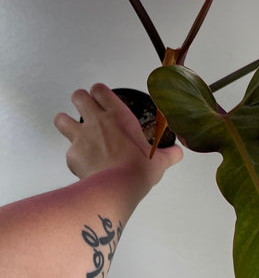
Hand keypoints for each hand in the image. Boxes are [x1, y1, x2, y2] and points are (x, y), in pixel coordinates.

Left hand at [54, 83, 182, 193]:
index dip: (99, 93)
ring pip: (61, 119)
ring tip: (71, 129)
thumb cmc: (137, 170)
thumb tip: (178, 153)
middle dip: (80, 101)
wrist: (116, 187)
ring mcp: (81, 137)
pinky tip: (84, 164)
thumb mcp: (159, 161)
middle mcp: (97, 121)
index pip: (100, 90)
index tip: (102, 98)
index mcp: (119, 116)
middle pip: (78, 96)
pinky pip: (68, 151)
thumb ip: (169, 154)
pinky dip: (74, 156)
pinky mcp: (71, 155)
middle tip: (85, 109)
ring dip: (65, 122)